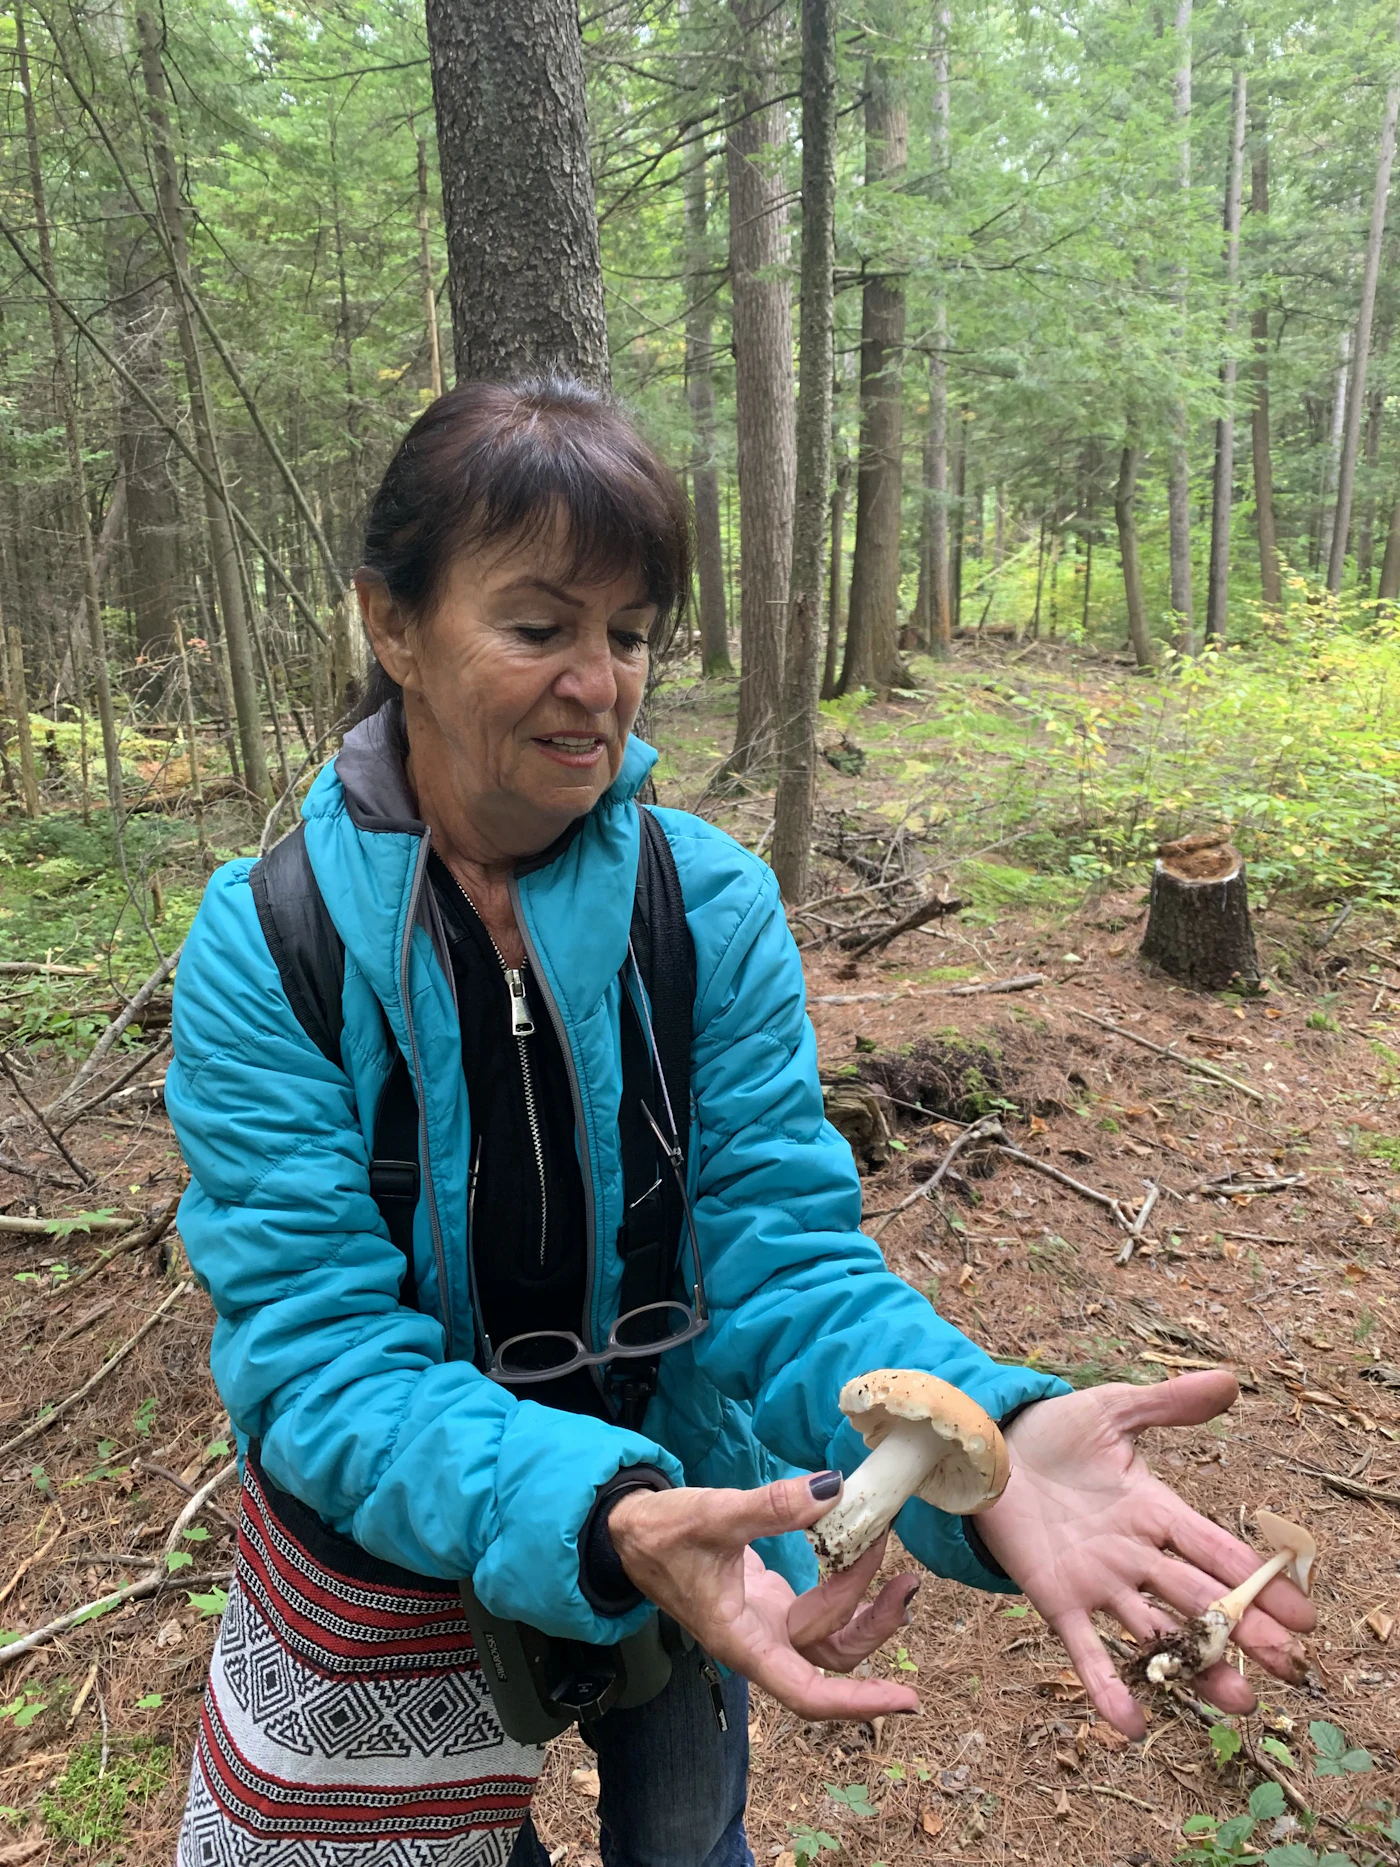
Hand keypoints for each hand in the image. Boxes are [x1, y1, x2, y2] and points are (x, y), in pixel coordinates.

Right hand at [607, 1474, 920, 1720]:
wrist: (630, 1529)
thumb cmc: (661, 1533)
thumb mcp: (714, 1515)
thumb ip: (773, 1506)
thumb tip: (833, 1490)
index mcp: (742, 1640)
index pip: (806, 1692)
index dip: (857, 1702)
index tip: (905, 1701)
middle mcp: (760, 1640)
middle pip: (832, 1655)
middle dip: (875, 1625)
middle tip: (906, 1582)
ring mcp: (767, 1622)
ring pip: (831, 1634)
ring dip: (867, 1608)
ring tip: (897, 1570)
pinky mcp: (770, 1601)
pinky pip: (820, 1606)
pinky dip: (846, 1584)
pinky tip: (861, 1553)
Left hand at [975, 1371, 1316, 1737]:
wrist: (987, 1449)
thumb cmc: (1054, 1432)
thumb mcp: (1113, 1411)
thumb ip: (1166, 1403)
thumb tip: (1228, 1381)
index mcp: (1154, 1511)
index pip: (1216, 1550)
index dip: (1258, 1581)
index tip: (1303, 1615)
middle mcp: (1134, 1554)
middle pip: (1198, 1599)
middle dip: (1244, 1632)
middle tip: (1288, 1666)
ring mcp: (1098, 1581)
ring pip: (1155, 1631)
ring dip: (1194, 1666)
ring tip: (1237, 1700)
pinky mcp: (1055, 1598)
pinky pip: (1085, 1648)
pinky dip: (1106, 1684)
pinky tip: (1129, 1722)